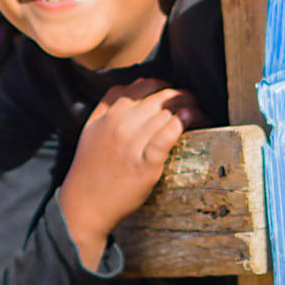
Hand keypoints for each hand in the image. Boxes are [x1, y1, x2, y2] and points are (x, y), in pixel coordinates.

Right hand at [54, 79, 197, 271]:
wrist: (84, 203)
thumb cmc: (92, 166)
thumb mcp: (93, 126)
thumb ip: (111, 101)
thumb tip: (141, 81)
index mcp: (111, 112)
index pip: (148, 85)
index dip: (168, 88)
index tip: (177, 98)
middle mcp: (121, 123)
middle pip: (162, 98)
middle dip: (184, 98)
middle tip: (195, 106)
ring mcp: (132, 144)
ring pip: (167, 114)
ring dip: (190, 111)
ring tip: (200, 116)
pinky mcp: (144, 165)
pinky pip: (164, 139)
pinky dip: (178, 126)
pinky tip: (189, 122)